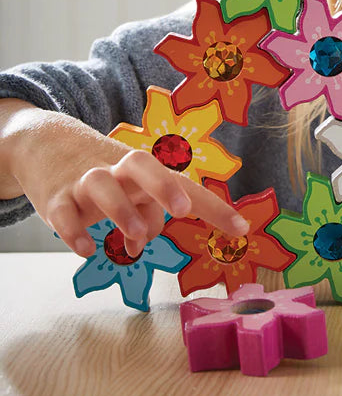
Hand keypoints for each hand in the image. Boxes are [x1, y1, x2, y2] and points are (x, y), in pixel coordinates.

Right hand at [4, 107, 248, 256]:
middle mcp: (119, 170)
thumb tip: (146, 241)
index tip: (242, 229)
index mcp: (146, 171)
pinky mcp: (55, 197)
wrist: (46, 145)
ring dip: (121, 210)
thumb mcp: (132, 190)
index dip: (214, 208)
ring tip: (136, 238)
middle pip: (143, 164)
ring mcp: (85, 181)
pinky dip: (73, 231)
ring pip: (101, 184)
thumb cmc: (106, 174)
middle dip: (163, 185)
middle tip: (182, 210)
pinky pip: (63, 211)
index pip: (185, 186)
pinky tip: (86, 250)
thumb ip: (146, 214)